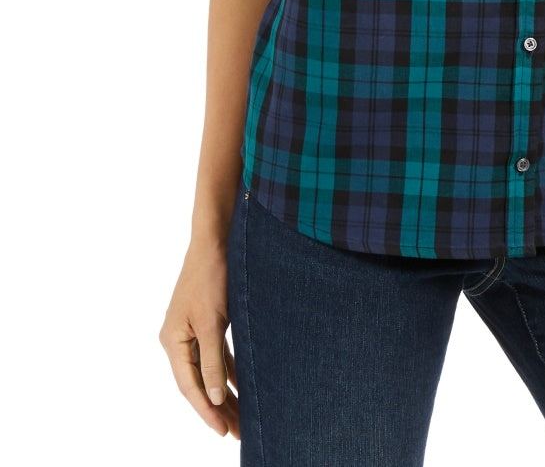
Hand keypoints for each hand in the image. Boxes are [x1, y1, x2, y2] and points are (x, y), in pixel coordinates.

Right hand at [159, 238, 239, 437]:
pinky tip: (242, 386)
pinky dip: (229, 371)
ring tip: (243, 418)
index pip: (190, 386)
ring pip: (210, 370)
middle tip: (238, 434)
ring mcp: (192, 330)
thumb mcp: (213, 321)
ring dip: (226, 392)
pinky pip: (217, 355)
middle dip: (219, 409)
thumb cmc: (212, 276)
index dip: (207, 411)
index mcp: (173, 340)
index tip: (222, 432)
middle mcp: (179, 339)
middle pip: (200, 382)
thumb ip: (214, 361)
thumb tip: (216, 398)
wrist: (217, 238)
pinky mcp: (207, 321)